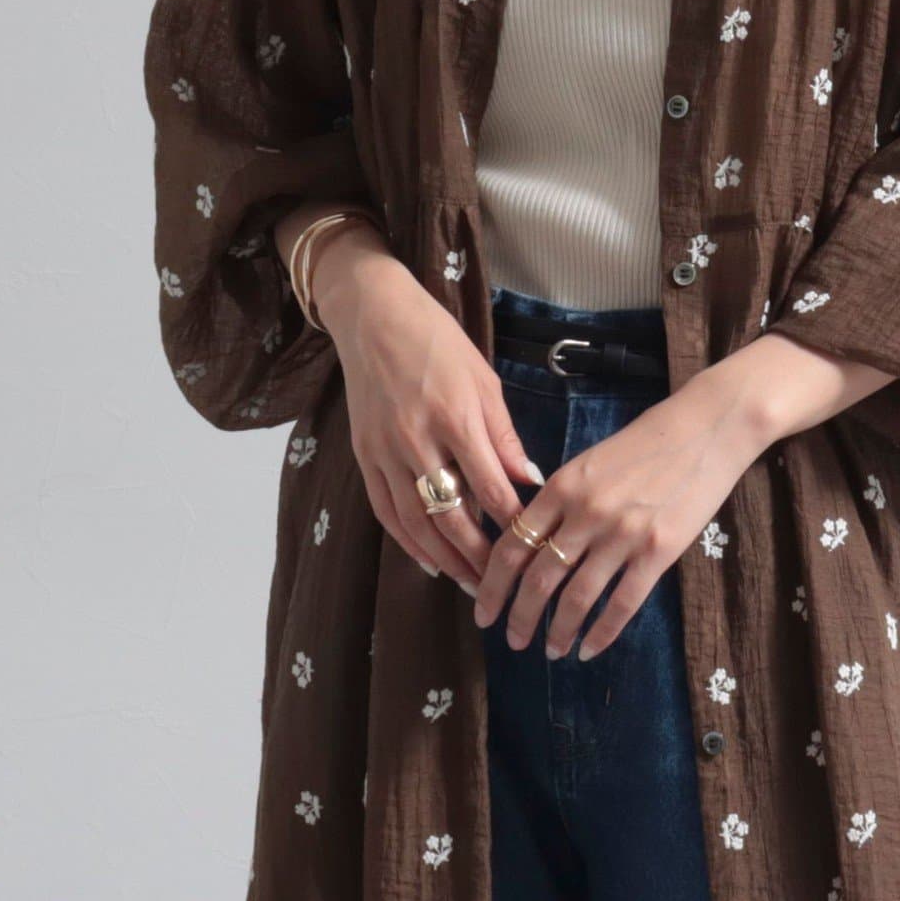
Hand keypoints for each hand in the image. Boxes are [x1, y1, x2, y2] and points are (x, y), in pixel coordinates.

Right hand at [297, 212, 542, 589]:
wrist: (373, 317)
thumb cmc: (438, 342)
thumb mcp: (484, 380)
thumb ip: (505, 435)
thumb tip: (530, 479)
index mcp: (455, 417)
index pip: (490, 487)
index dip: (513, 523)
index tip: (535, 545)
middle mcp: (417, 440)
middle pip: (451, 516)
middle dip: (479, 555)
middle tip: (503, 581)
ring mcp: (385, 451)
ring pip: (415, 522)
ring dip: (444, 558)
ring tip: (470, 583)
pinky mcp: (364, 456)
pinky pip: (386, 510)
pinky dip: (407, 540)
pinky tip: (428, 559)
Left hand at [473, 366, 773, 659]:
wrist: (707, 428)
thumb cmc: (648, 442)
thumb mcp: (591, 461)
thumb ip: (561, 499)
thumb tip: (532, 540)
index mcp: (562, 487)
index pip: (512, 546)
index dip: (492, 586)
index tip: (483, 612)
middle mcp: (586, 513)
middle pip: (538, 579)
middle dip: (520, 617)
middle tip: (513, 641)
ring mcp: (622, 534)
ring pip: (577, 598)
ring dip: (558, 631)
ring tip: (550, 651)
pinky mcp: (658, 551)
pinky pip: (622, 604)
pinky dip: (602, 633)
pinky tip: (590, 650)